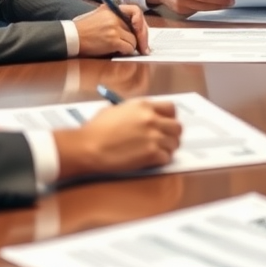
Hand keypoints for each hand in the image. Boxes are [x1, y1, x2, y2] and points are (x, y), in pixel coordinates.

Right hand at [54, 98, 181, 179]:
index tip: (167, 124)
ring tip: (156, 153)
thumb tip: (143, 117)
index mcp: (144, 105)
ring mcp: (153, 136)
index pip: (171, 108)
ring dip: (167, 150)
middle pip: (177, 127)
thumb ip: (134, 112)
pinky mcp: (151, 154)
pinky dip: (161, 161)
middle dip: (173, 135)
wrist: (88, 147)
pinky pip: (166, 158)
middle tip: (166, 142)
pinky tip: (151, 161)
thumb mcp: (115, 110)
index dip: (170, 118)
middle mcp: (151, 119)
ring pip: (174, 144)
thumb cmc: (96, 130)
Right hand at [74, 3, 148, 54]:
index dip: (141, 22)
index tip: (142, 30)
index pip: (136, 11)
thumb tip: (133, 26)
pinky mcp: (112, 40)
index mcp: (112, 9)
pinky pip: (129, 48)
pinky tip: (119, 52)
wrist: (71, 37)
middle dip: (141, 39)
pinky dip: (126, 52)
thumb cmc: (83, 29)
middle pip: (137, 28)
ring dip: (130, 47)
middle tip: (143, 48)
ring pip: (134, 40)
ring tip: (122, 48)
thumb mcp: (99, 15)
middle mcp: (115, 17)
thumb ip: (115, 17)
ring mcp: (114, 28)